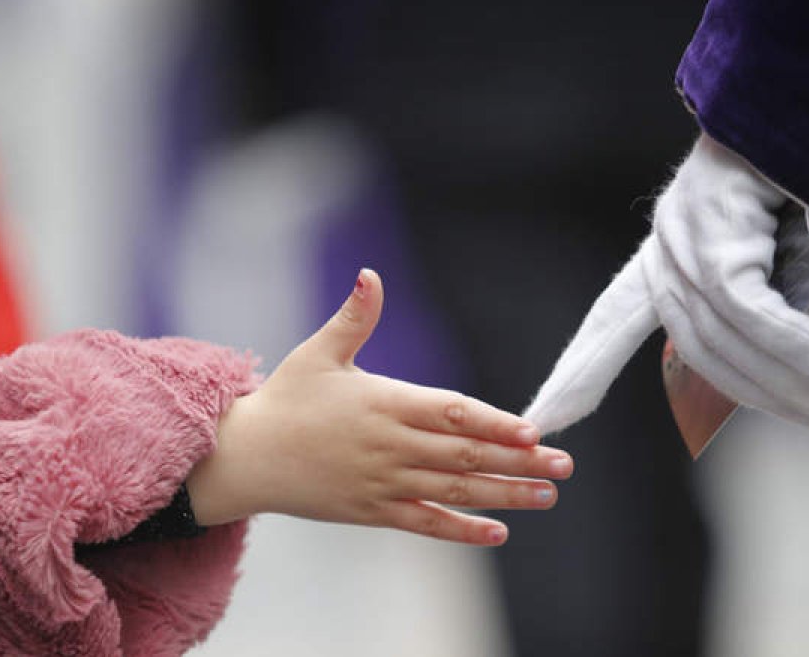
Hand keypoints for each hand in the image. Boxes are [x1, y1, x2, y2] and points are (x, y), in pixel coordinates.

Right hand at [187, 269, 572, 544]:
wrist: (245, 458)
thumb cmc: (286, 399)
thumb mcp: (319, 352)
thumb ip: (355, 317)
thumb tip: (371, 274)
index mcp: (383, 402)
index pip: (451, 413)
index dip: (494, 423)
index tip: (533, 431)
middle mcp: (389, 446)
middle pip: (464, 455)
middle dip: (519, 462)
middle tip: (564, 466)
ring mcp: (382, 482)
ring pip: (453, 491)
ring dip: (504, 495)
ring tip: (547, 496)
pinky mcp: (372, 512)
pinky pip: (424, 524)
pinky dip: (461, 530)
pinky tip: (498, 533)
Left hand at [525, 134, 808, 433]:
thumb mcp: (791, 256)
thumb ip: (776, 317)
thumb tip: (796, 380)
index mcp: (667, 248)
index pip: (611, 318)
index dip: (582, 369)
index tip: (545, 416)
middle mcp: (665, 245)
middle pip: (701, 349)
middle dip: (770, 394)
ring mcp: (683, 239)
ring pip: (727, 339)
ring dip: (799, 384)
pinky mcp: (716, 235)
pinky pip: (754, 316)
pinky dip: (806, 355)